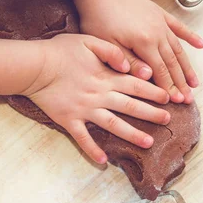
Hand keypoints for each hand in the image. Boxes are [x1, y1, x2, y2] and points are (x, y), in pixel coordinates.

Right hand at [24, 34, 170, 163]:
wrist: (33, 66)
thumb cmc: (60, 51)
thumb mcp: (89, 40)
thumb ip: (112, 51)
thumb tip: (129, 65)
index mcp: (106, 77)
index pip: (136, 85)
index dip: (154, 92)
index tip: (168, 98)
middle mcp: (99, 96)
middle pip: (130, 106)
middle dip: (151, 113)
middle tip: (168, 120)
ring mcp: (85, 110)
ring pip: (114, 125)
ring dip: (132, 134)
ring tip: (149, 143)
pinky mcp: (69, 120)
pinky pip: (83, 139)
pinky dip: (92, 150)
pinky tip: (103, 162)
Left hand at [74, 0, 202, 103]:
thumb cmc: (99, 19)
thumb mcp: (109, 45)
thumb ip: (130, 62)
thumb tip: (149, 77)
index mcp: (144, 42)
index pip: (161, 71)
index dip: (170, 87)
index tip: (178, 101)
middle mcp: (157, 32)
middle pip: (173, 63)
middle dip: (182, 82)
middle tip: (189, 99)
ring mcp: (160, 22)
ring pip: (178, 49)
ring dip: (187, 67)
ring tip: (196, 82)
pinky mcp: (160, 14)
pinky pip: (179, 27)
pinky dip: (190, 36)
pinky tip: (201, 45)